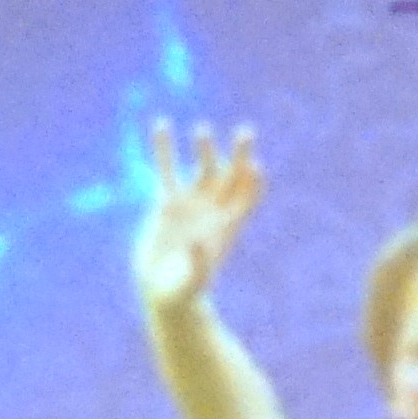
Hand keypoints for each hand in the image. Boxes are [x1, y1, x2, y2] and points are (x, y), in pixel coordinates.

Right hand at [129, 120, 264, 311]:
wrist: (163, 292)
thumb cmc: (183, 292)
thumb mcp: (192, 282)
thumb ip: (199, 263)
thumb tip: (198, 242)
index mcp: (226, 228)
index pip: (247, 199)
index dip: (253, 183)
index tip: (255, 166)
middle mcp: (212, 211)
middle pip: (232, 176)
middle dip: (240, 154)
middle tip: (246, 131)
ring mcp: (191, 204)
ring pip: (203, 169)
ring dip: (205, 149)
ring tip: (203, 130)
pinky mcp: (167, 202)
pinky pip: (166, 169)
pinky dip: (165, 148)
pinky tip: (162, 125)